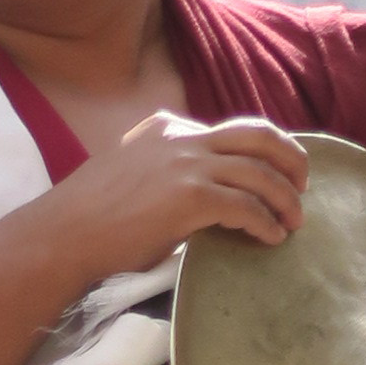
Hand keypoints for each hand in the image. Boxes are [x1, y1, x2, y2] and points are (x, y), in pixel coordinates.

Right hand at [59, 112, 308, 272]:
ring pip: (261, 173)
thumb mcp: (129, 170)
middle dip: (291, 159)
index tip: (277, 174)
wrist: (61, 235)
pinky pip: (248, 207)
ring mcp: (187, 165)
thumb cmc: (87, 215)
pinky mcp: (191, 197)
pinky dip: (266, 223)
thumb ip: (164, 168)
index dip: (263, 151)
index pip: (231, 130)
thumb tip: (196, 191)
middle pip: (259, 136)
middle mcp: (182, 137)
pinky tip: (271, 238)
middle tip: (303, 187)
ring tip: (294, 221)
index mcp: (167, 127)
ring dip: (286, 199)